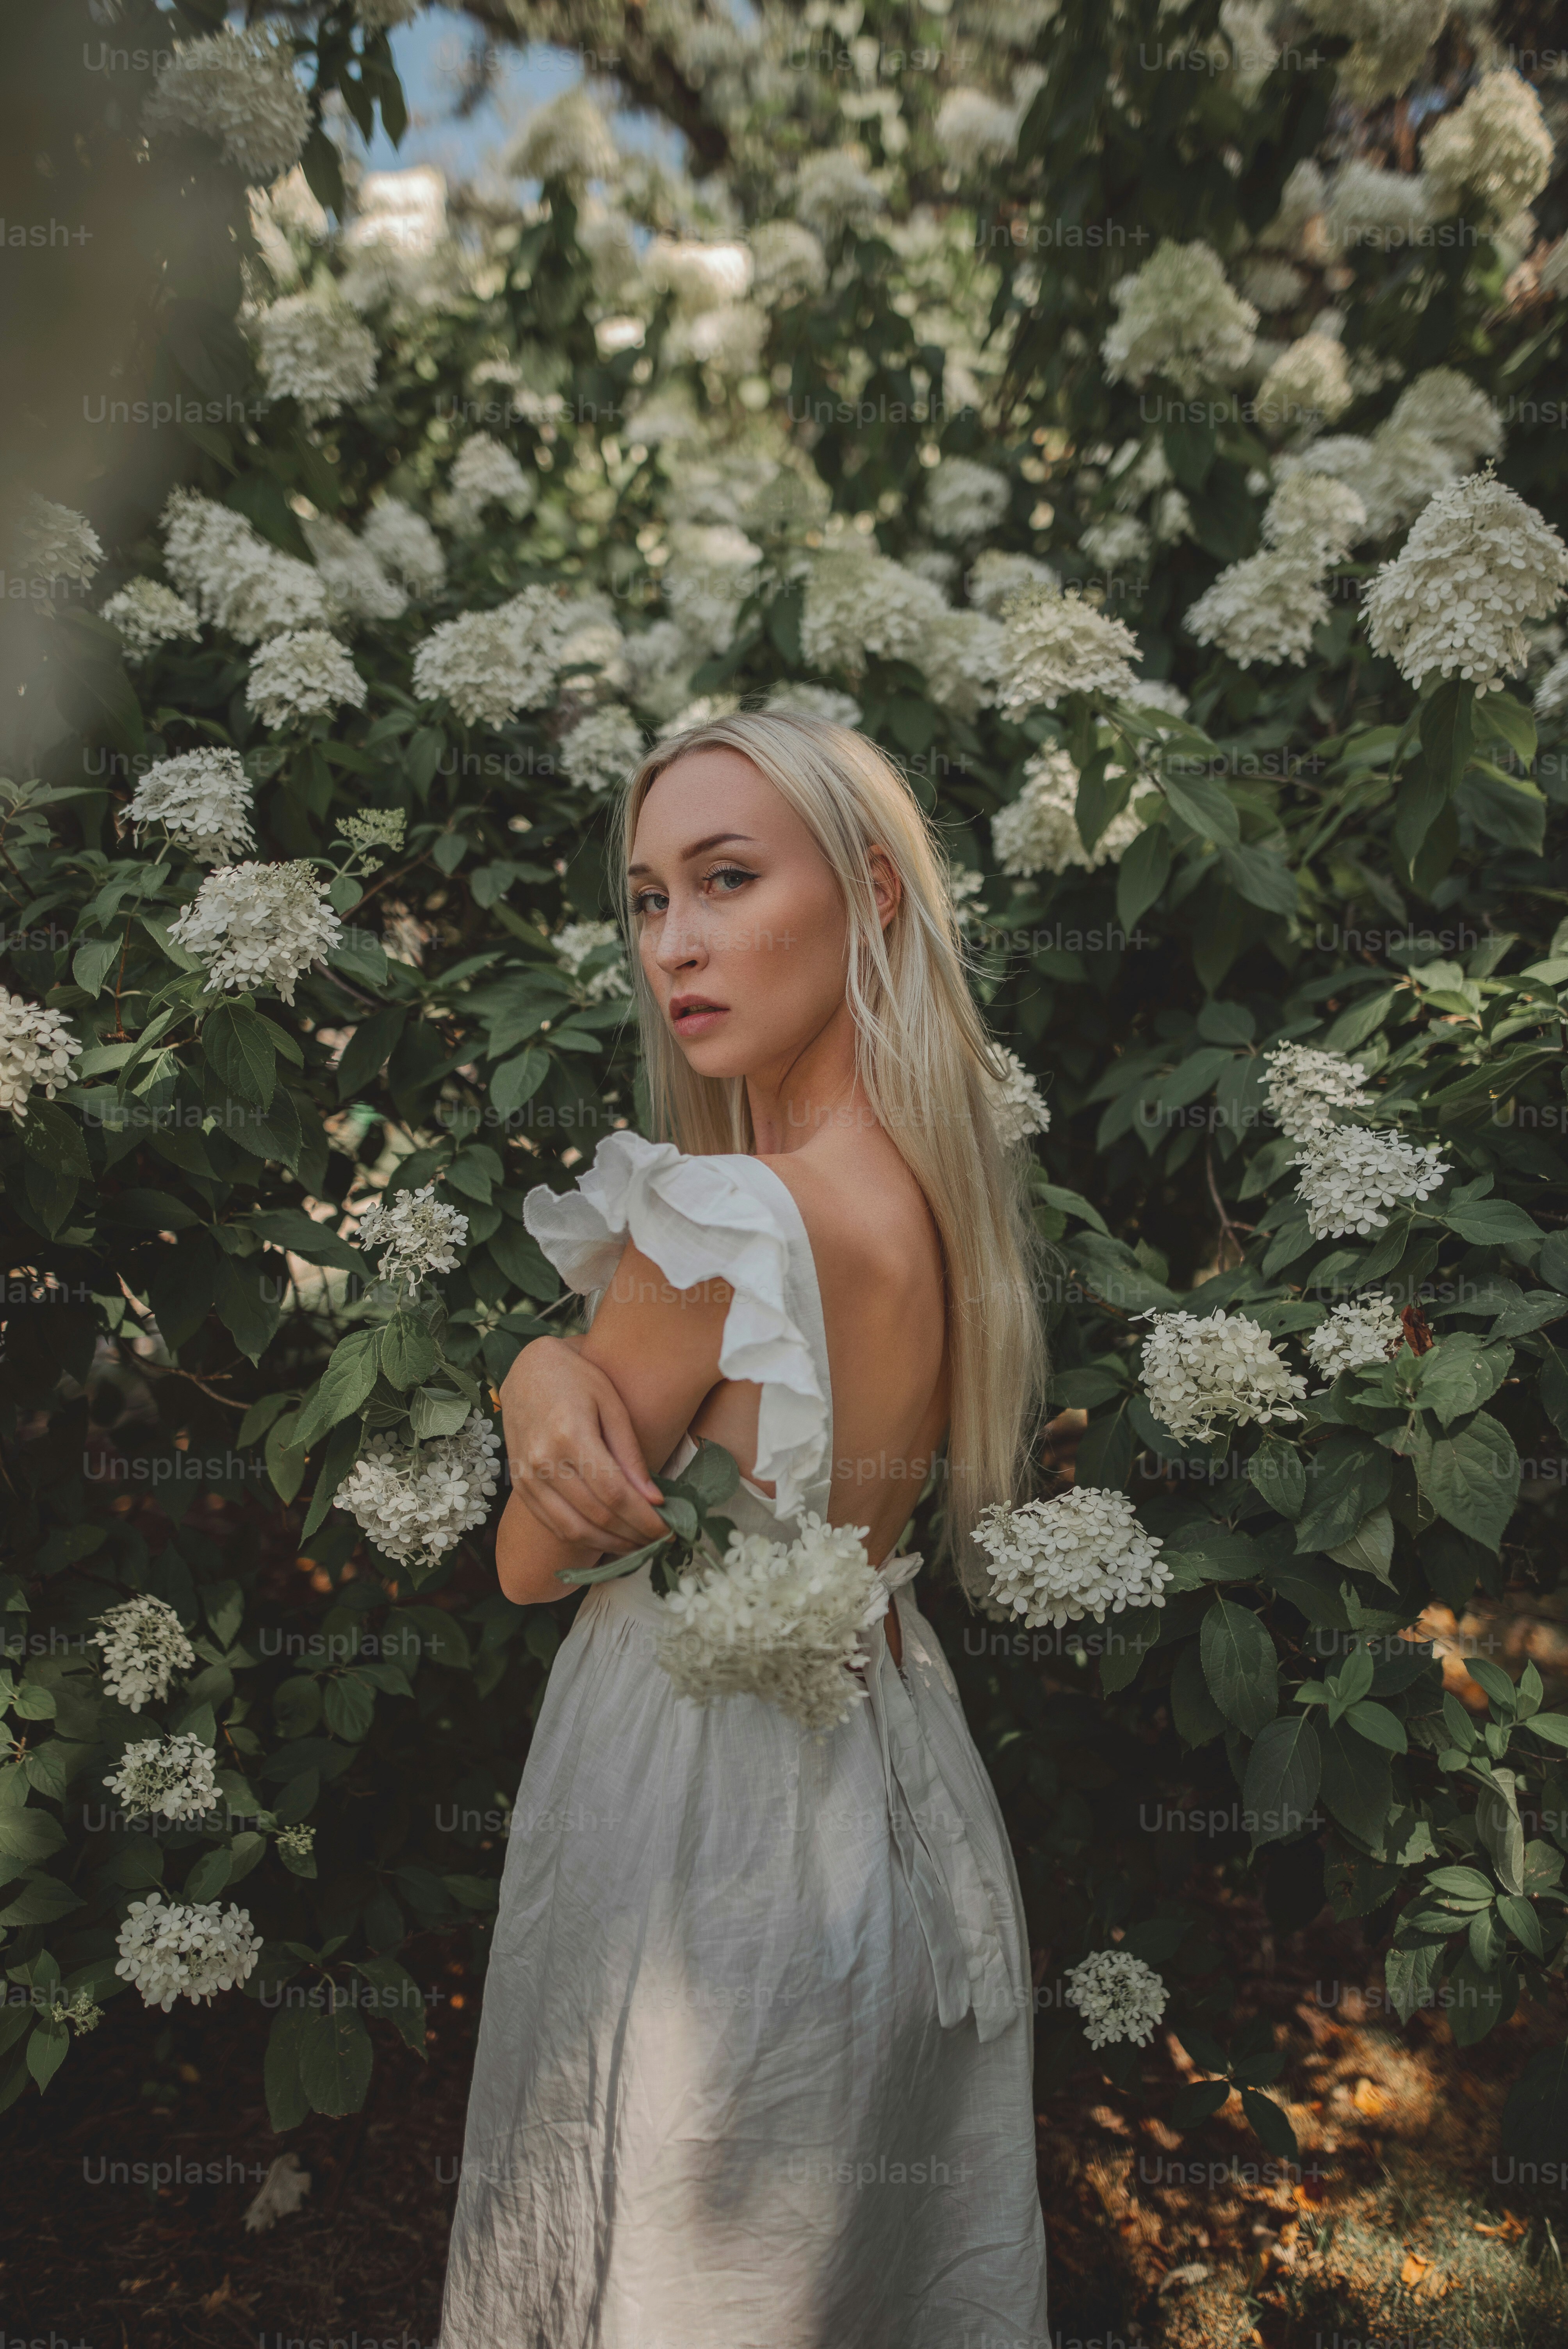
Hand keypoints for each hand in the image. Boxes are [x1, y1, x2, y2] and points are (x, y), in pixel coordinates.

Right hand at [500, 1335, 668, 1555]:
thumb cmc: (578, 1380)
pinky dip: (582, 1539)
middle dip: (633, 1535)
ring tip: (638, 1545)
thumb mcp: (612, 1405)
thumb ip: (630, 1454)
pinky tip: (607, 1538)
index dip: (644, 1519)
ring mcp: (526, 1476)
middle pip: (596, 1516)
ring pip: (573, 1529)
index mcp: (570, 1435)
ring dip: (610, 1544)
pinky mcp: (519, 1484)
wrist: (528, 1369)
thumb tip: (655, 1500)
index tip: (669, 1530)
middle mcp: (543, 1460)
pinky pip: (552, 1524)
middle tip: (660, 1542)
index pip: (614, 1494)